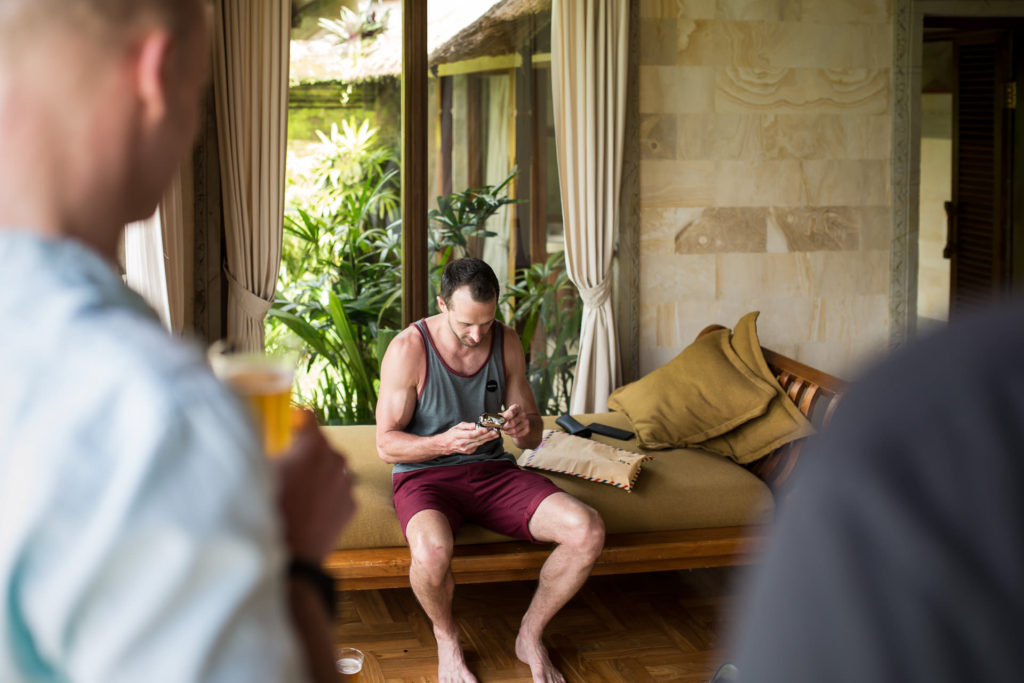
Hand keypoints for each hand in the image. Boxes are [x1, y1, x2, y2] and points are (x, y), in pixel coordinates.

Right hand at [273, 409, 355, 562]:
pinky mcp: (352, 506)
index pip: (307, 417)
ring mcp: (348, 484)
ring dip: (317, 475)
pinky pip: (337, 492)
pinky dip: (326, 496)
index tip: (285, 427)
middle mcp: (337, 459)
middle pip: (320, 445)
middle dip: (304, 452)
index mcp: (313, 445)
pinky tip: (308, 510)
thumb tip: (263, 439)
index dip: (293, 420)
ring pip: (331, 469)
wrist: (290, 559)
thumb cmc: (267, 512)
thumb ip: (268, 448)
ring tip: (296, 494)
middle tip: (285, 468)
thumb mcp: (258, 472)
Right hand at [440, 421, 499, 453]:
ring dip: (488, 439)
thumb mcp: (457, 426)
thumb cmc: (451, 434)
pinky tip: (489, 437)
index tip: (486, 429)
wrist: (445, 445)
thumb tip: (476, 425)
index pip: (470, 434)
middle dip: (487, 435)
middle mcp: (462, 443)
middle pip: (476, 439)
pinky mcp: (469, 452)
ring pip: (479, 443)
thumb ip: (467, 426)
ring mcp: (466, 449)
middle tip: (495, 432)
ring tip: (495, 434)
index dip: (479, 432)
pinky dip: (484, 441)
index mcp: (458, 435)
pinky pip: (477, 446)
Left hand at [500, 403, 529, 440]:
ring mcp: (526, 422)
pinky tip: (510, 433)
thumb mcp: (505, 414)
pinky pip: (517, 435)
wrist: (517, 422)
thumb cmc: (509, 417)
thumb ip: (501, 416)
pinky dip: (512, 435)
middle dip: (505, 427)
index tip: (500, 421)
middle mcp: (523, 414)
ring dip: (507, 432)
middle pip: (512, 423)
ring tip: (505, 430)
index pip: (511, 413)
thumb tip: (499, 419)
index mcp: (517, 408)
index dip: (505, 418)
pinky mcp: (527, 429)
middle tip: (501, 428)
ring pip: (514, 430)